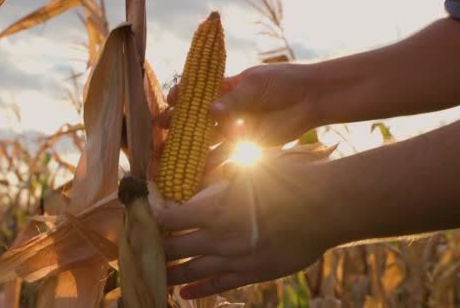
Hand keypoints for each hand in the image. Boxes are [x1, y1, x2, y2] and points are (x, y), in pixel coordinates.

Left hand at [156, 160, 334, 298]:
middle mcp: (219, 236)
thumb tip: (213, 167)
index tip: (140, 221)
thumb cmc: (289, 180)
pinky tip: (183, 292)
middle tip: (137, 254)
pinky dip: (198, 290)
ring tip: (151, 277)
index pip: (170, 219)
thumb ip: (226, 170)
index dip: (151, 220)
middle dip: (153, 250)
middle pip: (174, 248)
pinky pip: (218, 285)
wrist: (322, 207)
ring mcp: (235, 258)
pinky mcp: (253, 272)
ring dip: (168, 274)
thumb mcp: (251, 166)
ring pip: (191, 270)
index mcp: (214, 208)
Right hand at [158, 63, 320, 145]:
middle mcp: (228, 108)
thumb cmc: (283, 83)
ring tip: (171, 152)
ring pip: (208, 137)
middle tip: (161, 128)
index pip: (199, 91)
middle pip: (198, 117)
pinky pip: (225, 152)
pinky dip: (211, 160)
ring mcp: (236, 126)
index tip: (170, 101)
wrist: (310, 99)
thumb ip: (233, 100)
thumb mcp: (255, 85)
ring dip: (190, 144)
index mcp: (228, 87)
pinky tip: (196, 167)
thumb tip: (209, 110)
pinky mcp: (246, 143)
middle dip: (179, 122)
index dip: (183, 96)